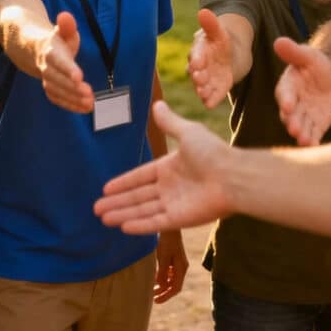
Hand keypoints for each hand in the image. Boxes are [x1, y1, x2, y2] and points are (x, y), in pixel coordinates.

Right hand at [35, 12, 93, 112]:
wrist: (36, 51)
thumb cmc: (57, 41)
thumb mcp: (63, 31)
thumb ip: (67, 25)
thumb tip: (65, 15)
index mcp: (51, 51)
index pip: (59, 61)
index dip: (68, 69)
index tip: (79, 76)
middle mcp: (46, 67)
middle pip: (57, 79)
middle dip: (72, 88)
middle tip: (89, 94)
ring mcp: (47, 80)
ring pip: (57, 91)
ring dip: (73, 99)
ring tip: (90, 103)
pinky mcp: (50, 89)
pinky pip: (58, 99)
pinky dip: (70, 105)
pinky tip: (85, 109)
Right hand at [94, 101, 236, 232]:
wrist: (234, 175)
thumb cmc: (213, 152)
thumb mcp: (188, 132)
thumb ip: (170, 123)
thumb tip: (157, 103)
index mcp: (171, 168)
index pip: (141, 176)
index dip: (123, 182)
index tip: (106, 188)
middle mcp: (170, 187)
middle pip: (138, 196)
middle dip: (117, 202)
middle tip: (96, 208)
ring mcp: (175, 204)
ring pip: (142, 210)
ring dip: (123, 214)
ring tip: (103, 218)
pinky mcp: (181, 218)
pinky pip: (155, 222)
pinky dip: (140, 225)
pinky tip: (123, 226)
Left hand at [152, 230, 187, 303]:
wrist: (169, 225)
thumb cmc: (166, 240)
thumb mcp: (163, 257)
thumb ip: (163, 273)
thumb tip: (161, 287)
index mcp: (182, 268)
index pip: (176, 288)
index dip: (166, 296)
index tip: (155, 300)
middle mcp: (182, 266)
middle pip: (174, 285)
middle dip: (164, 292)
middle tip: (152, 297)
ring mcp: (178, 262)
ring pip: (172, 279)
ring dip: (162, 285)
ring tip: (151, 289)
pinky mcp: (174, 258)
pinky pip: (170, 273)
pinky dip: (163, 278)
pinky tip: (154, 278)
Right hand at [188, 9, 235, 108]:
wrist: (233, 53)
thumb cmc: (222, 40)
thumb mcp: (219, 31)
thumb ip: (211, 24)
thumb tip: (203, 11)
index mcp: (199, 50)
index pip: (196, 55)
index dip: (197, 59)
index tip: (197, 64)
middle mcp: (199, 66)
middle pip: (197, 72)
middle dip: (198, 76)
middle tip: (199, 80)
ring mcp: (207, 79)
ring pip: (202, 86)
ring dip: (202, 90)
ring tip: (204, 95)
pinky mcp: (216, 89)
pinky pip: (212, 95)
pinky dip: (211, 100)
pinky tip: (210, 105)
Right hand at [273, 36, 330, 145]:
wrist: (328, 79)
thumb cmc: (314, 65)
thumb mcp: (308, 56)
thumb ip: (294, 52)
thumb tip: (279, 41)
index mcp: (288, 86)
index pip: (285, 93)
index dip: (286, 99)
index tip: (287, 105)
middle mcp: (292, 103)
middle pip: (290, 114)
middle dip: (292, 121)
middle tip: (294, 128)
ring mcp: (302, 116)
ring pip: (300, 126)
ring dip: (301, 134)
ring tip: (304, 140)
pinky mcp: (313, 125)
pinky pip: (312, 134)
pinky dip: (312, 141)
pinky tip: (315, 146)